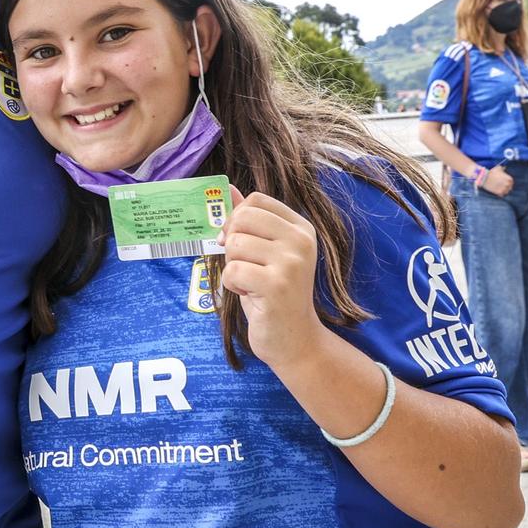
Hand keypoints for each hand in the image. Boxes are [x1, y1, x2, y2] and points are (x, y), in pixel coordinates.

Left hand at [217, 190, 324, 367]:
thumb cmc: (274, 293)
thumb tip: (227, 188)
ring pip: (234, 245)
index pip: (256, 200)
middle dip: (232, 244)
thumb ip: (249, 220)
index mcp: (300, 228)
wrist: (295, 339)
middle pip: (242, 218)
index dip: (236, 219)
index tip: (239, 242)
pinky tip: (250, 295)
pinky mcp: (277, 285)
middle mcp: (301, 241)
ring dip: (233, 267)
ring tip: (251, 283)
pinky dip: (232, 285)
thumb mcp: (264, 252)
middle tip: (246, 266)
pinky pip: (232, 271)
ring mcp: (291, 263)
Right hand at [480, 165, 514, 196]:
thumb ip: (503, 168)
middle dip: (506, 187)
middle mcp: (508, 184)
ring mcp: (503, 189)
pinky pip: (501, 195)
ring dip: (504, 191)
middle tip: (502, 186)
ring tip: (500, 189)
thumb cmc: (491, 172)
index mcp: (509, 179)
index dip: (508, 182)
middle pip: (509, 187)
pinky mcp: (498, 192)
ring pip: (506, 192)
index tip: (505, 182)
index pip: (511, 182)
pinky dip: (500, 194)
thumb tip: (504, 167)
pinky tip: (498, 192)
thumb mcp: (498, 168)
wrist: (484, 177)